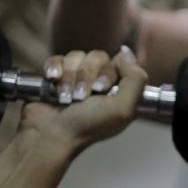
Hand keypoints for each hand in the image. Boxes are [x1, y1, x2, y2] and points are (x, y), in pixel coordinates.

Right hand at [19, 46, 149, 149]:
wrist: (51, 135)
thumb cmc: (87, 126)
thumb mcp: (123, 109)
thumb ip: (136, 79)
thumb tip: (126, 52)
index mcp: (118, 89)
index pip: (120, 61)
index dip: (108, 72)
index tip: (100, 90)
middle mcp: (99, 81)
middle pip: (97, 56)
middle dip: (86, 76)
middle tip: (81, 97)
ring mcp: (77, 78)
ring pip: (76, 56)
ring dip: (70, 77)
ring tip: (65, 98)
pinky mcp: (56, 76)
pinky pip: (57, 59)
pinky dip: (54, 69)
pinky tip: (53, 81)